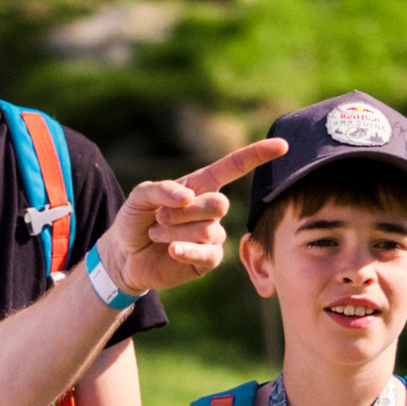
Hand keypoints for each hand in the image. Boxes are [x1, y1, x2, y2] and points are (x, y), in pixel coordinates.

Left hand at [98, 139, 287, 294]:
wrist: (124, 255)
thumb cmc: (134, 220)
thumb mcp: (139, 196)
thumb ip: (161, 189)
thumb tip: (189, 197)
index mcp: (200, 185)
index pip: (234, 167)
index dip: (257, 155)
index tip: (282, 146)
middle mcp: (211, 209)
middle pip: (219, 204)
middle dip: (184, 212)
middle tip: (158, 217)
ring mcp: (212, 235)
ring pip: (207, 230)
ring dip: (174, 232)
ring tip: (156, 233)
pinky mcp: (207, 260)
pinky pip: (208, 253)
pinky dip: (187, 250)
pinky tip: (172, 250)